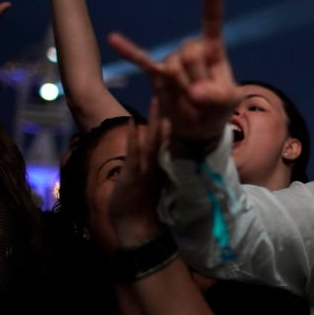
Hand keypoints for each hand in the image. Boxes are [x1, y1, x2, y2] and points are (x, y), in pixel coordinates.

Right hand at [108, 0, 242, 144]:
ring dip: (182, 87)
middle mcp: (191, 49)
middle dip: (198, 77)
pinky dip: (129, 51)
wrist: (197, 129)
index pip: (211, 19)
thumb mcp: (227, 104)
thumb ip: (216, 96)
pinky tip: (113, 39)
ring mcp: (172, 60)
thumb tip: (195, 94)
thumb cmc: (217, 109)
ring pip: (173, 67)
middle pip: (190, 52)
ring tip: (190, 100)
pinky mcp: (157, 74)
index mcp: (213, 49)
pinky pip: (142, 61)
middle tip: (203, 95)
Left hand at [109, 100, 169, 245]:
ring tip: (159, 97)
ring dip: (156, 119)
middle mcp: (160, 162)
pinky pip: (135, 153)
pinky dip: (134, 138)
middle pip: (167, 131)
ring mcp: (147, 168)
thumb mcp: (154, 177)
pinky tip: (134, 122)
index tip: (179, 92)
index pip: (172, 133)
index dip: (176, 113)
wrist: (135, 228)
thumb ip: (158, 159)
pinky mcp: (133, 176)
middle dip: (170, 109)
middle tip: (174, 86)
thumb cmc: (143, 203)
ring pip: (154, 139)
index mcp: (165, 161)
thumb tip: (162, 140)